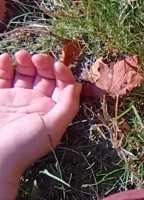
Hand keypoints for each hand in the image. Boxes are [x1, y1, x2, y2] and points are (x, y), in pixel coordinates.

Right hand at [0, 51, 80, 199]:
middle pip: (44, 75)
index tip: (56, 66)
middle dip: (43, 63)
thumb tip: (79, 85)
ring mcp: (17, 97)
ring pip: (24, 72)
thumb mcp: (53, 126)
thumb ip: (68, 106)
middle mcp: (37, 101)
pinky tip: (5, 58)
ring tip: (21, 56)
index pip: (63, 84)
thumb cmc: (25, 143)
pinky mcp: (0, 95)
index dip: (62, 72)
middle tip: (37, 58)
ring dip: (25, 60)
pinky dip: (4, 65)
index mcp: (53, 109)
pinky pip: (3, 75)